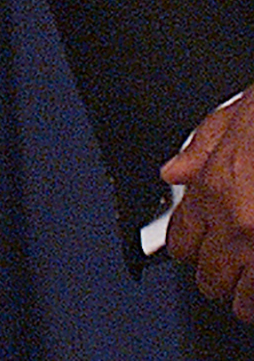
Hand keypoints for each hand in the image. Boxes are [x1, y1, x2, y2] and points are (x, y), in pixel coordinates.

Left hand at [164, 87, 253, 321]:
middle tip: (223, 274)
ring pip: (245, 300)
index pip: (181, 240)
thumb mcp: (230, 120)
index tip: (192, 250)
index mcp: (214, 189)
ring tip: (247, 293)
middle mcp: (238, 226)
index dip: (185, 247)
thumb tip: (173, 171)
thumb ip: (199, 151)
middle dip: (214, 278)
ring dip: (245, 297)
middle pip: (209, 278)